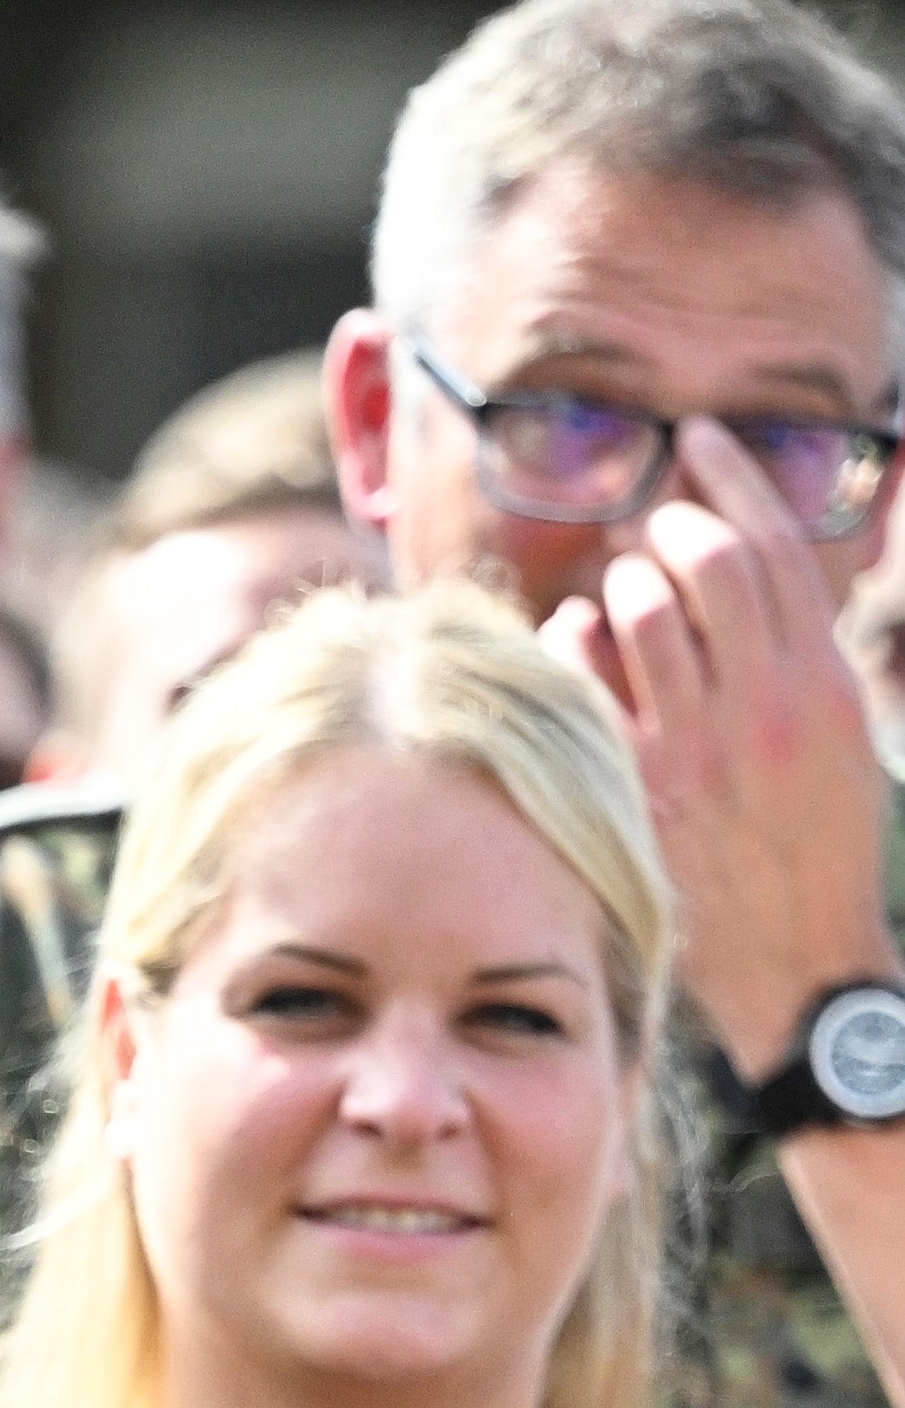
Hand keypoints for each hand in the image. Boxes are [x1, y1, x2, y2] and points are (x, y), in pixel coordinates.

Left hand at [552, 429, 897, 1080]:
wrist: (800, 965)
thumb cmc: (815, 847)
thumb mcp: (837, 737)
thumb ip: (797, 650)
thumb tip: (746, 568)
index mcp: (822, 682)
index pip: (773, 543)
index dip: (729, 475)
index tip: (695, 441)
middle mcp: (764, 707)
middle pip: (707, 561)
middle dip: (670, 525)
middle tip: (649, 531)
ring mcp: (695, 751)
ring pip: (641, 612)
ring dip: (618, 584)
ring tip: (614, 595)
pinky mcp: (636, 794)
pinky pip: (583, 682)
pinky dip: (569, 644)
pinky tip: (570, 645)